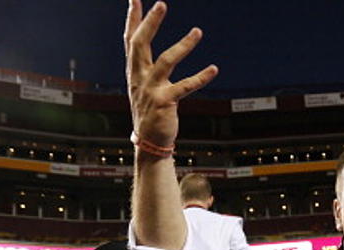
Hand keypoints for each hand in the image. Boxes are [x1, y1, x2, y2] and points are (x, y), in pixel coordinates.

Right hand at [124, 0, 217, 148]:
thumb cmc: (150, 111)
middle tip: (161, 3)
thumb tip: (144, 40)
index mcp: (134, 72)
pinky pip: (185, 87)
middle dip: (150, 23)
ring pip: (166, 61)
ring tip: (198, 31)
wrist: (149, 142)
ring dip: (183, 45)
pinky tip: (213, 69)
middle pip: (141, 44)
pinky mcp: (165, 102)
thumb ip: (143, 63)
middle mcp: (139, 78)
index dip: (132, 19)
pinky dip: (200, 77)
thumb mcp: (142, 85)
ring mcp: (151, 90)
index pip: (130, 40)